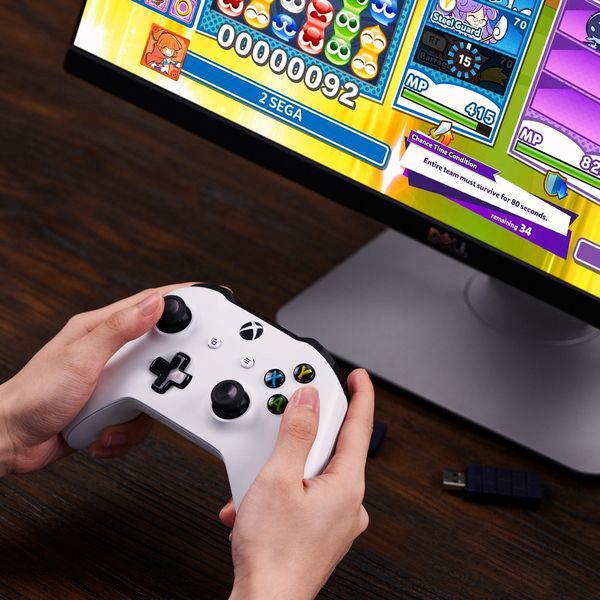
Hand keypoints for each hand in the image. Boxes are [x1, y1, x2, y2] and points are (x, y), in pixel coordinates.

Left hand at [0, 284, 190, 475]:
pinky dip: (125, 432)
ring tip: (113, 418)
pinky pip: (139, 417)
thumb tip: (155, 304)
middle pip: (159, 352)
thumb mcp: (82, 358)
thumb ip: (120, 329)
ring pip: (153, 390)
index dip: (179, 299)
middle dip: (162, 374)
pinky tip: (103, 433)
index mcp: (101, 329)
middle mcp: (109, 353)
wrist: (10, 440)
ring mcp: (112, 381)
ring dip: (137, 414)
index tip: (204, 299)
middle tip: (154, 385)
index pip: (148, 304)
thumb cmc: (33, 396)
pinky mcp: (113, 407)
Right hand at [224, 368, 373, 599]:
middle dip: (302, 436)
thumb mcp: (278, 477)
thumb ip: (296, 433)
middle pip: (332, 448)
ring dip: (283, 469)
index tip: (360, 377)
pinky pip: (304, 495)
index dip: (360, 395)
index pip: (360, 426)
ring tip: (256, 482)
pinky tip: (255, 505)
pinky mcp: (319, 531)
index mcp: (348, 485)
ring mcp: (335, 520)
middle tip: (283, 428)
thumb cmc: (274, 552)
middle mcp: (348, 502)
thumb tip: (309, 401)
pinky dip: (280, 492)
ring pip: (312, 473)